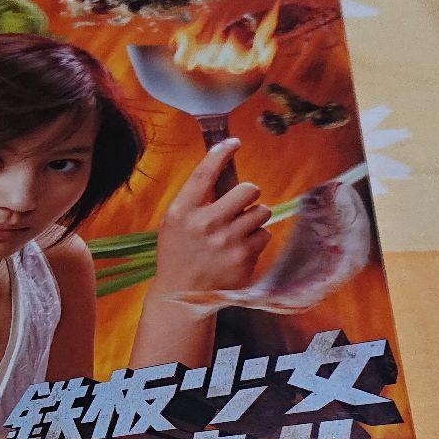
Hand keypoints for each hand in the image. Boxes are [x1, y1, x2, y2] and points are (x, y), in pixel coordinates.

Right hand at [151, 137, 271, 299]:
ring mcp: (228, 243)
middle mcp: (206, 225)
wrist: (182, 294)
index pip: (206, 173)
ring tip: (238, 231)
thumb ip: (195, 197)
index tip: (234, 143)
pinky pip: (264, 236)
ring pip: (261, 213)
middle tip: (240, 204)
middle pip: (248, 189)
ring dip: (253, 218)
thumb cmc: (179, 252)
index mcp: (184, 211)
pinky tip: (238, 250)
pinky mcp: (244, 259)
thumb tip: (223, 166)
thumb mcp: (175, 221)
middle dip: (248, 194)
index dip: (222, 153)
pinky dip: (255, 240)